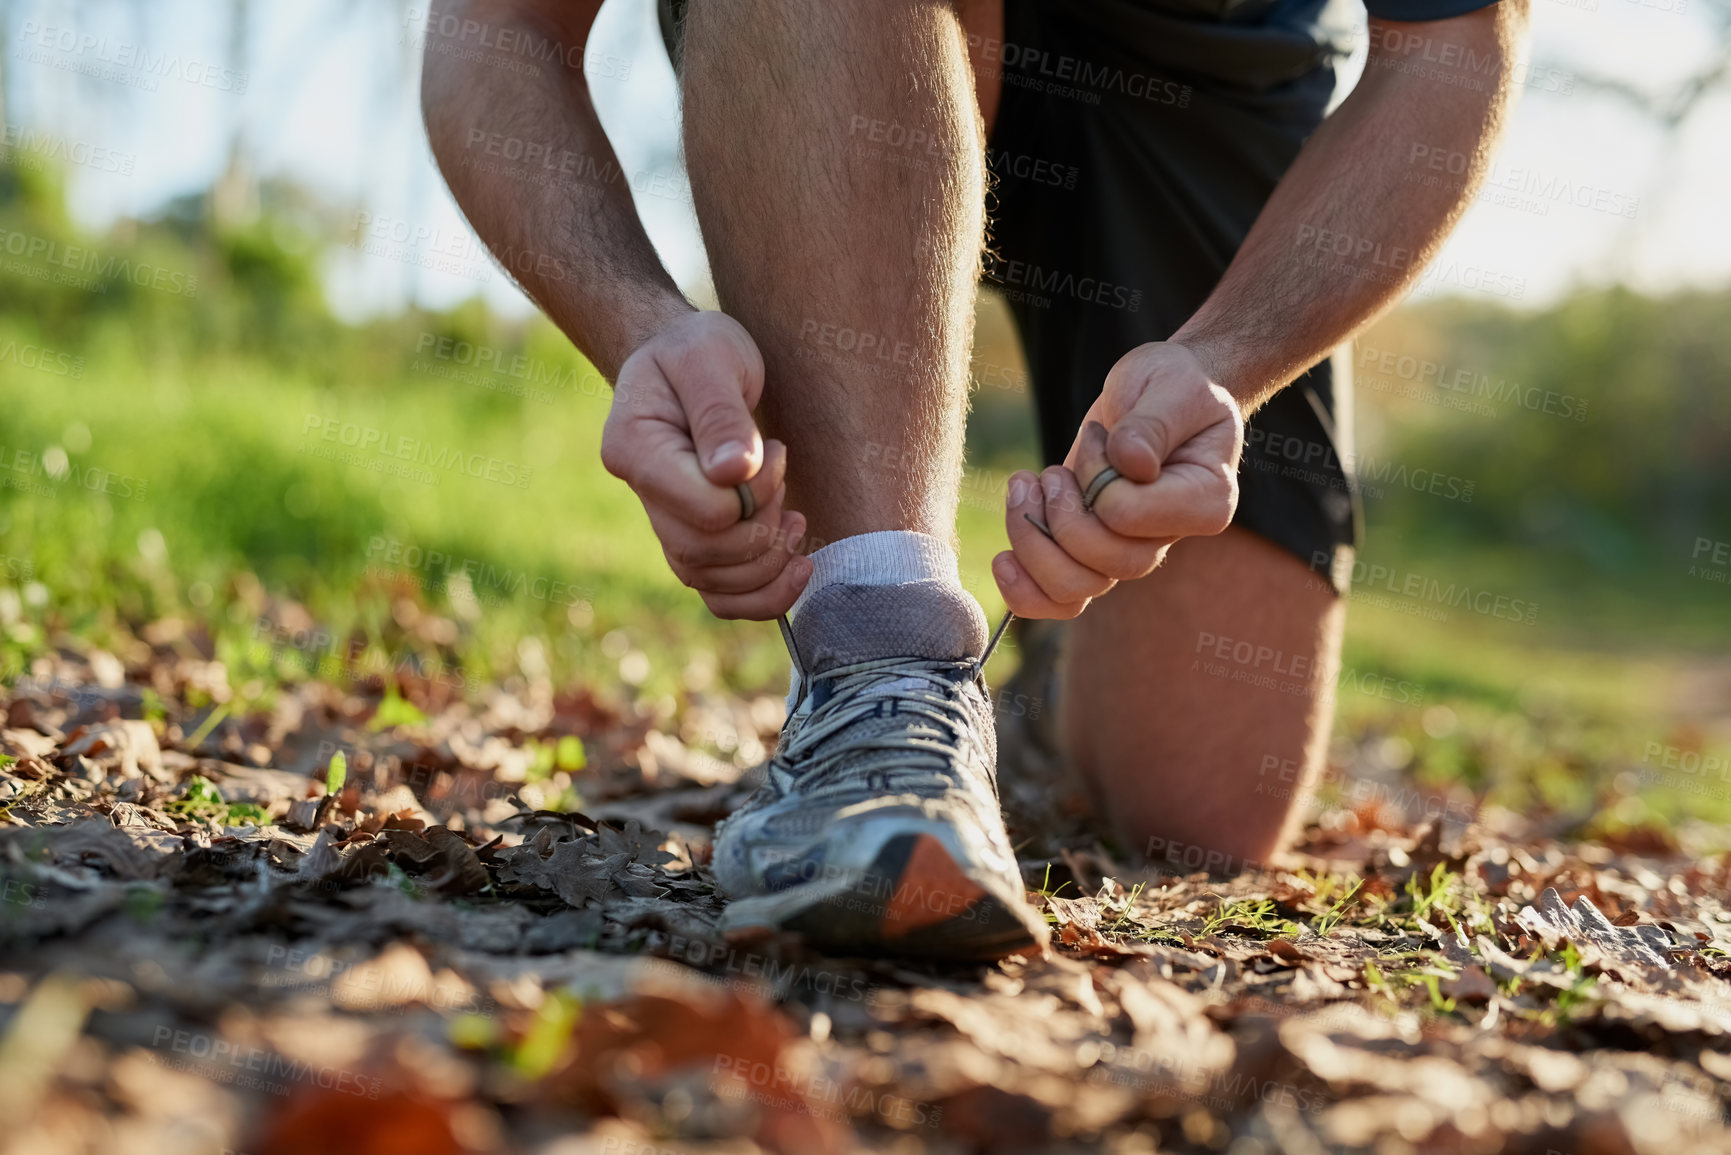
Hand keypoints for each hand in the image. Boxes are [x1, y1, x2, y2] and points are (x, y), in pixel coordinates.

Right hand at [601, 310, 812, 618]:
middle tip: (781, 470)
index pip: (702, 508)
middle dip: (764, 524)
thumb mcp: (711, 356)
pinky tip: (798, 567)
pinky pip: (719, 597)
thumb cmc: (699, 348)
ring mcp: (664, 523)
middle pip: (706, 553)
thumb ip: (721, 413)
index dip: (753, 495)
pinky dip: (763, 597)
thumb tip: (735, 473)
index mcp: (633, 447)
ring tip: (795, 517)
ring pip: (712, 583)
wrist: (690, 360)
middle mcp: (642, 494)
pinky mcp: (693, 540)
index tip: (772, 450)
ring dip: (770, 561)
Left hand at [992, 342, 1243, 618]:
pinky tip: (1004, 558)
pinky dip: (1024, 590)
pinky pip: (1059, 599)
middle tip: (1050, 471)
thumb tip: (1128, 463)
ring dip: (1032, 542)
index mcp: (1203, 503)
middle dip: (1057, 516)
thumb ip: (1152, 424)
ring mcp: (1127, 550)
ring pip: (1074, 589)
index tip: (1100, 437)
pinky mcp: (1091, 551)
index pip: (1127, 517)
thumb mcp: (1172, 385)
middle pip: (1102, 566)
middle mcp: (1166, 538)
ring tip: (1022, 489)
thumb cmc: (1175, 385)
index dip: (1095, 479)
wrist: (1160, 394)